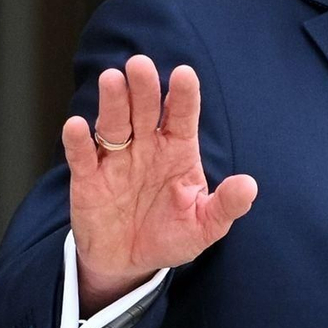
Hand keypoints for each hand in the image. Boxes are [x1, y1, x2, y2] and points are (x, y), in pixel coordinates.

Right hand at [61, 55, 257, 314]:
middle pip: (144, 110)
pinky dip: (78, 141)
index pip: (182, 116)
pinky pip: (83, 157)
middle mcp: (146, 147)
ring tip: (112, 79)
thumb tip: (250, 186)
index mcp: (178, 150)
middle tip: (140, 64)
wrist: (130, 263)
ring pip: (113, 124)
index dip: (183, 95)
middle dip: (143, 87)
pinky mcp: (89, 180)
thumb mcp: (205, 225)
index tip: (184, 73)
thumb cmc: (171, 235)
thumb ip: (226, 206)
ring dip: (112, 102)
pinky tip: (77, 125)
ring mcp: (116, 160)